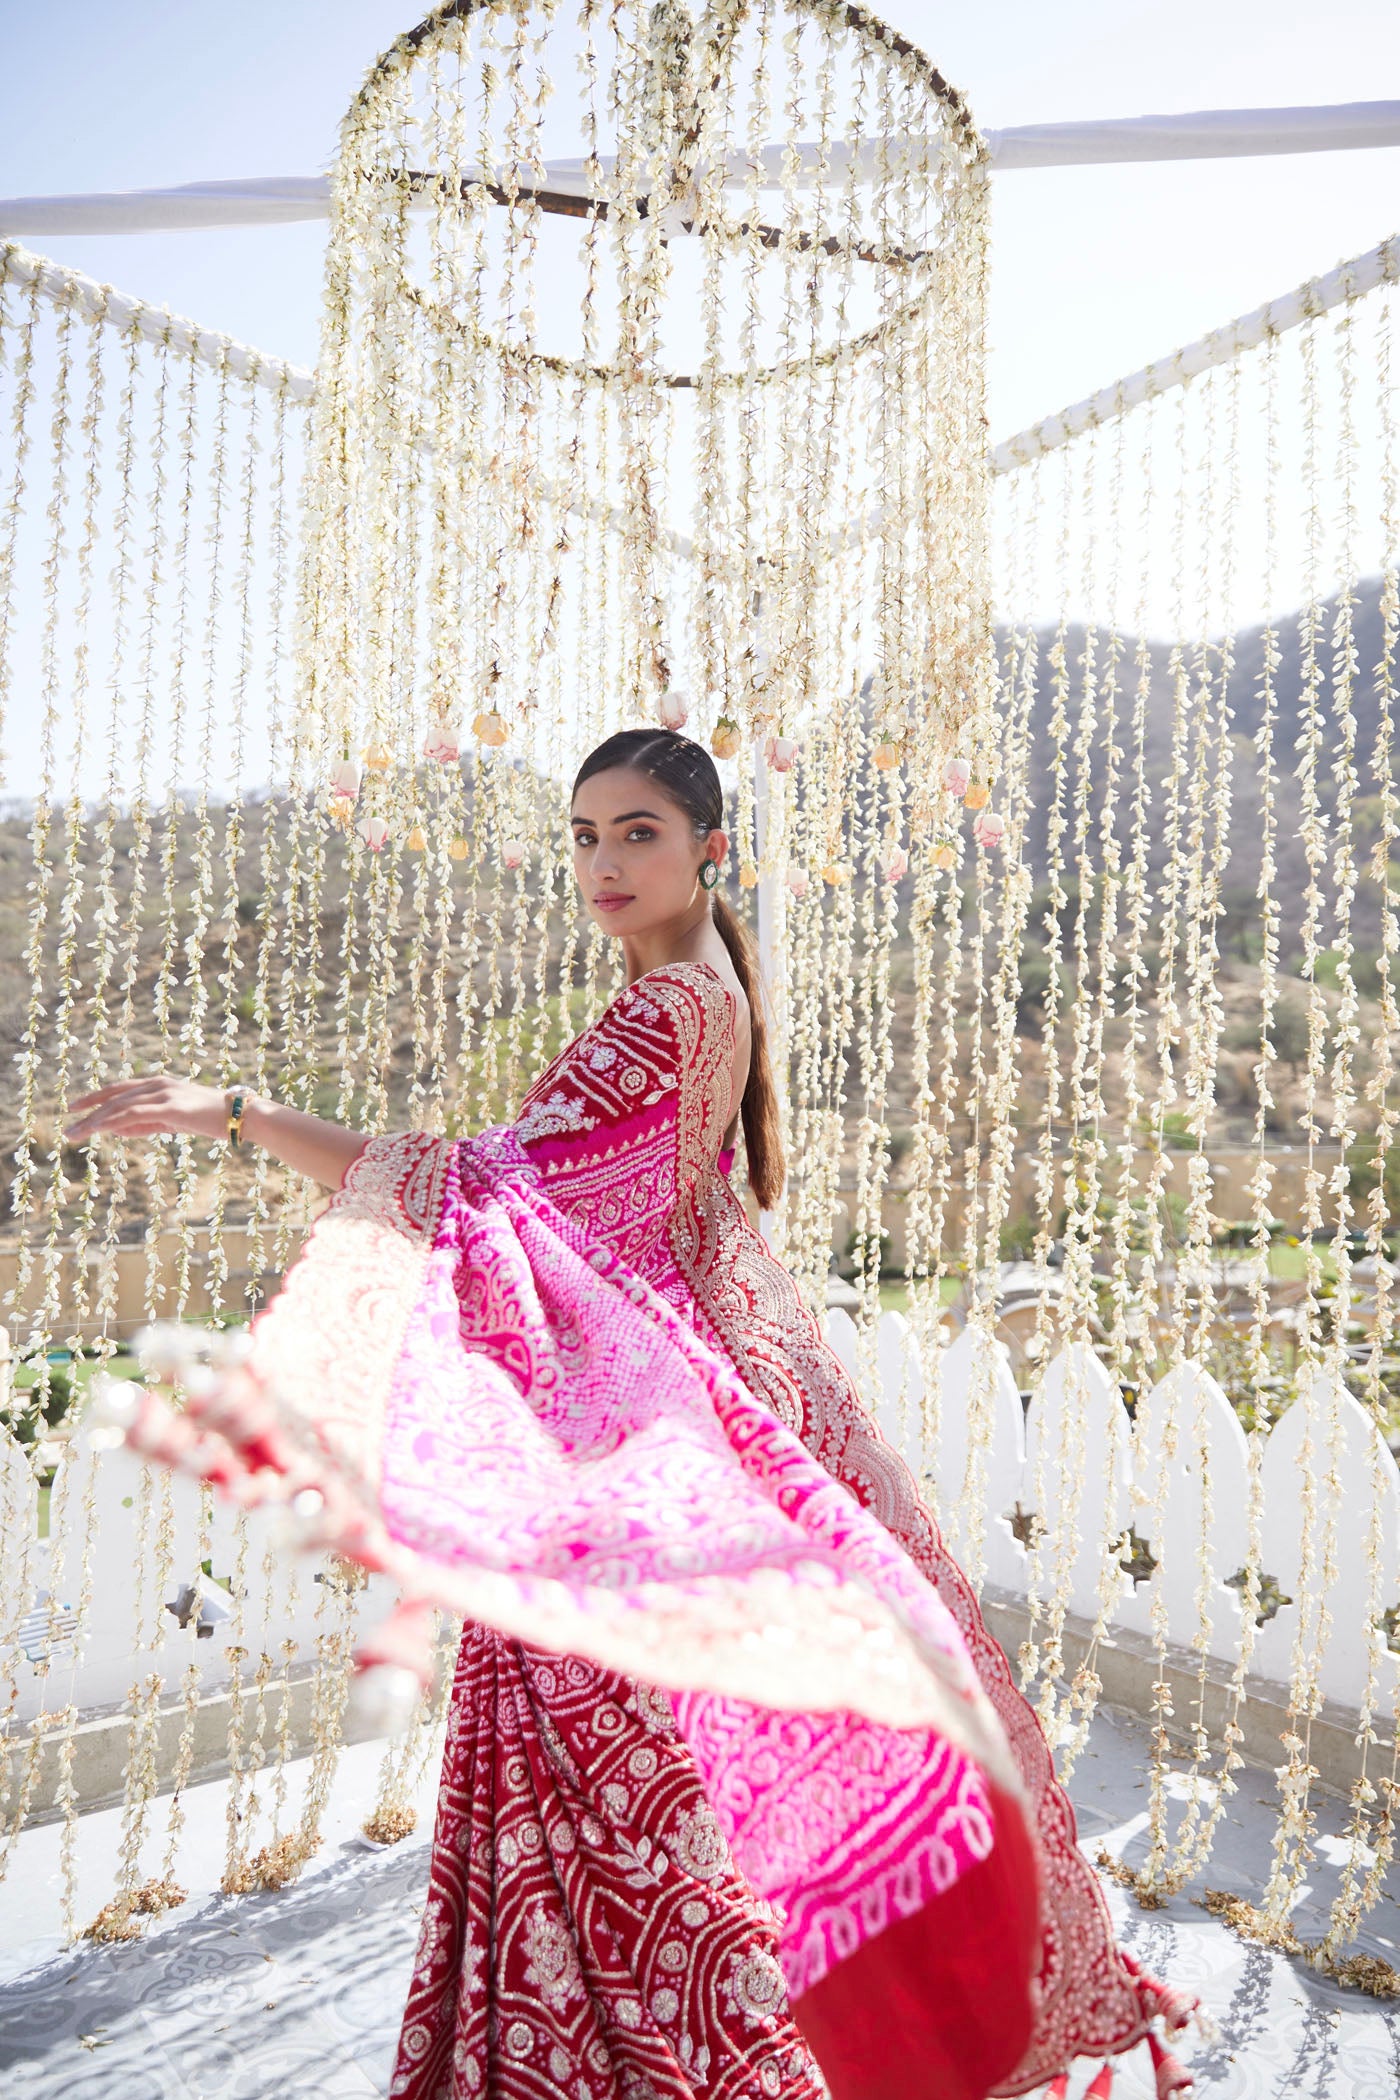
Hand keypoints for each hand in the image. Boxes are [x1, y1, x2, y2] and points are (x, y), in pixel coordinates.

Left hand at [64, 1074, 230, 1146]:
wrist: (240, 1116)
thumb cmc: (211, 1119)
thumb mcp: (173, 1121)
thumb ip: (146, 1123)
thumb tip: (116, 1129)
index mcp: (160, 1085)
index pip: (121, 1089)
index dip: (97, 1097)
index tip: (77, 1108)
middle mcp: (158, 1084)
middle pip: (115, 1095)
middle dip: (88, 1109)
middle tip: (68, 1124)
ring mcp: (163, 1094)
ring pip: (119, 1106)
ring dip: (94, 1120)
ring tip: (74, 1133)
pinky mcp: (169, 1107)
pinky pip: (133, 1114)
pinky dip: (112, 1121)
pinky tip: (97, 1129)